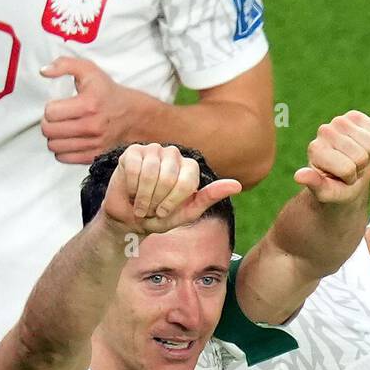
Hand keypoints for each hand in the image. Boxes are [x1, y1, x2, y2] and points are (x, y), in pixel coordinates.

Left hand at [41, 56, 135, 165]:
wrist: (131, 115)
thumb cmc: (107, 93)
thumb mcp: (88, 69)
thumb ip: (64, 64)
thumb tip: (44, 71)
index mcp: (88, 104)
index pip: (51, 113)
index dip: (49, 108)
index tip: (56, 106)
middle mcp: (91, 126)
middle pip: (50, 131)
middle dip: (47, 123)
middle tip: (55, 118)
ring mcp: (92, 144)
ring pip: (55, 146)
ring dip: (53, 137)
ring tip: (60, 129)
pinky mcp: (93, 156)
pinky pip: (65, 158)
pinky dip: (61, 150)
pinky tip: (67, 140)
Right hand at [102, 143, 240, 235]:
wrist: (131, 220)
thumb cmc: (160, 217)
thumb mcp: (187, 213)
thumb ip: (210, 198)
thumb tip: (237, 185)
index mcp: (189, 167)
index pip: (187, 183)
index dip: (173, 203)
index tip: (165, 212)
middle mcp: (174, 154)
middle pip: (168, 178)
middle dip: (157, 201)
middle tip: (151, 208)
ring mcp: (153, 149)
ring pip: (151, 173)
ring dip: (144, 196)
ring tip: (142, 203)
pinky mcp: (133, 151)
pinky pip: (135, 169)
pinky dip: (132, 187)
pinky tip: (131, 191)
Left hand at [294, 110, 369, 205]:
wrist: (346, 178)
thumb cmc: (336, 188)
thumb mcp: (326, 193)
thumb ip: (314, 184)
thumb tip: (298, 176)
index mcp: (315, 150)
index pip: (347, 169)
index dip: (350, 178)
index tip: (341, 178)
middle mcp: (325, 131)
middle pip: (360, 156)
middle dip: (359, 168)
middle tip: (350, 169)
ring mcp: (340, 121)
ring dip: (368, 157)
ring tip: (355, 160)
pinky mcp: (356, 116)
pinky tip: (364, 149)